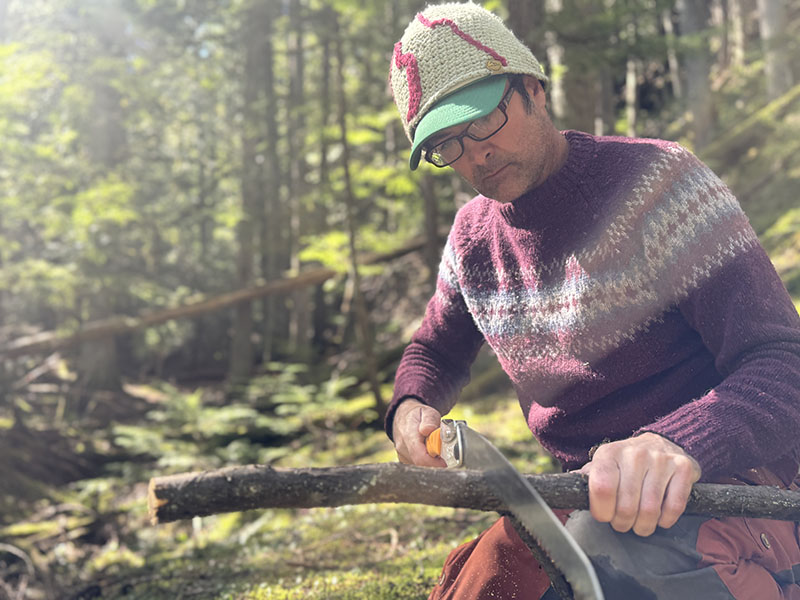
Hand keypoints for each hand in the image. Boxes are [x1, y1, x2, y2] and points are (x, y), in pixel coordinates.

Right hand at [392, 399, 445, 467]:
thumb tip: (429, 430)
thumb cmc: (416, 415)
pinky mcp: (403, 459)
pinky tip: (427, 452)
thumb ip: (430, 420)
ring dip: (429, 461)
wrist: (401, 416)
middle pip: (421, 463)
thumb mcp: (427, 412)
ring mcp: (401, 454)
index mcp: (409, 435)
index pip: (420, 456)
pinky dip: (424, 461)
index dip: (434, 463)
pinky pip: (415, 465)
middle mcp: (403, 447)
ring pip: (418, 465)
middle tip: (441, 454)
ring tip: (433, 449)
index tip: (444, 462)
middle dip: (434, 462)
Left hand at [580, 432, 700, 536]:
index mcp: (609, 453)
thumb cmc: (626, 462)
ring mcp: (661, 459)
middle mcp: (635, 453)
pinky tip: (660, 517)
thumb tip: (569, 486)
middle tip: (623, 523)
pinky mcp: (683, 468)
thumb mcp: (603, 464)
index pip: (602, 489)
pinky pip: (674, 507)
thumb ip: (587, 478)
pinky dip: (666, 520)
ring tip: (640, 524)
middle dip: (623, 524)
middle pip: (627, 506)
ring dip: (644, 526)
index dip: (602, 511)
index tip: (604, 516)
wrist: (661, 442)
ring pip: (650, 510)